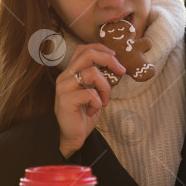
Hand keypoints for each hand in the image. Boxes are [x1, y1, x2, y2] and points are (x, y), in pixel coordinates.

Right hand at [55, 43, 125, 157]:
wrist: (72, 137)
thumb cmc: (84, 114)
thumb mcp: (94, 92)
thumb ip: (99, 79)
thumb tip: (117, 67)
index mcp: (70, 72)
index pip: (83, 49)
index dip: (100, 48)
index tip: (114, 56)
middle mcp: (65, 77)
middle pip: (87, 54)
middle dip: (108, 60)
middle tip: (121, 70)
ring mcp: (64, 88)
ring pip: (92, 73)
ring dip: (105, 87)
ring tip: (104, 101)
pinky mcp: (66, 100)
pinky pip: (90, 94)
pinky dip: (97, 102)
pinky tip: (92, 111)